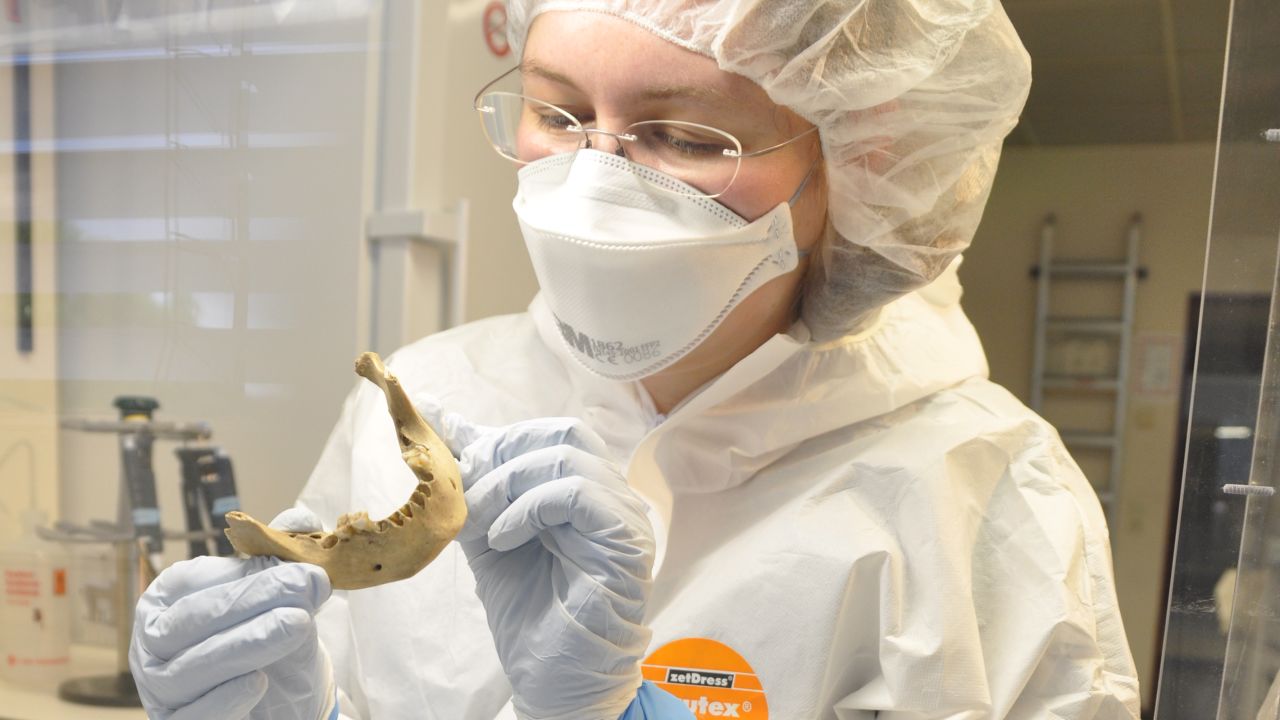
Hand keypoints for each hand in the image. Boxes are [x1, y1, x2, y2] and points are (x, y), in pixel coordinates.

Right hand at [129, 510, 336, 719]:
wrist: (283, 701)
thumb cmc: (268, 638)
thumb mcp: (277, 594)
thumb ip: (283, 554)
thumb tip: (299, 520)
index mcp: (167, 599)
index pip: (195, 583)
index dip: (248, 576)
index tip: (304, 570)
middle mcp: (152, 645)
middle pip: (189, 622)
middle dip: (250, 602)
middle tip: (306, 589)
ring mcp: (161, 691)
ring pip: (188, 670)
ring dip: (245, 645)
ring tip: (296, 625)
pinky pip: (194, 717)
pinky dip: (223, 701)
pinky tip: (257, 681)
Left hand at [424, 403, 655, 719]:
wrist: (553, 679)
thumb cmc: (529, 613)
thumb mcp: (489, 536)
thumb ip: (475, 487)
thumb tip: (442, 427)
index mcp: (585, 490)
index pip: (549, 435)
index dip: (496, 438)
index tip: (447, 447)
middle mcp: (611, 496)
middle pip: (563, 433)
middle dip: (502, 454)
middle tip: (467, 492)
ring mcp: (623, 515)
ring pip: (567, 456)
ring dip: (508, 483)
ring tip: (481, 522)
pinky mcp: (625, 540)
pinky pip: (577, 493)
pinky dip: (529, 507)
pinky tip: (505, 538)